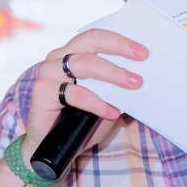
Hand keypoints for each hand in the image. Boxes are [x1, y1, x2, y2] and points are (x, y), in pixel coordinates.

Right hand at [23, 29, 146, 162]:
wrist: (49, 148)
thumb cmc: (76, 122)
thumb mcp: (102, 102)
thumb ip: (115, 90)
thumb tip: (138, 80)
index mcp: (72, 54)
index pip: (97, 38)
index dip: (120, 40)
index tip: (143, 50)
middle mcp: (59, 58)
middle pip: (91, 42)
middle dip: (119, 47)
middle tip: (142, 57)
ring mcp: (49, 72)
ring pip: (84, 64)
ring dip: (112, 73)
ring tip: (133, 83)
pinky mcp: (43, 91)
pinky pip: (75, 93)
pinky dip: (96, 103)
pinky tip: (111, 112)